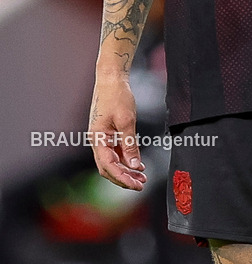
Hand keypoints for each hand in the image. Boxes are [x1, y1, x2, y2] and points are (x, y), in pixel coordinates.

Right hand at [89, 75, 146, 189]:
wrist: (110, 79)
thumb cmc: (116, 96)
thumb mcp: (127, 120)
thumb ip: (130, 144)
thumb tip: (135, 165)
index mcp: (97, 139)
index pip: (108, 166)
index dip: (122, 178)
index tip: (136, 185)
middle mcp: (97, 141)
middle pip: (108, 168)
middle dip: (124, 178)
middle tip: (141, 184)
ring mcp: (101, 138)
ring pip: (112, 161)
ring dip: (126, 170)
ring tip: (142, 177)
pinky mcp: (107, 134)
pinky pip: (115, 152)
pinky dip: (126, 159)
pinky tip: (138, 164)